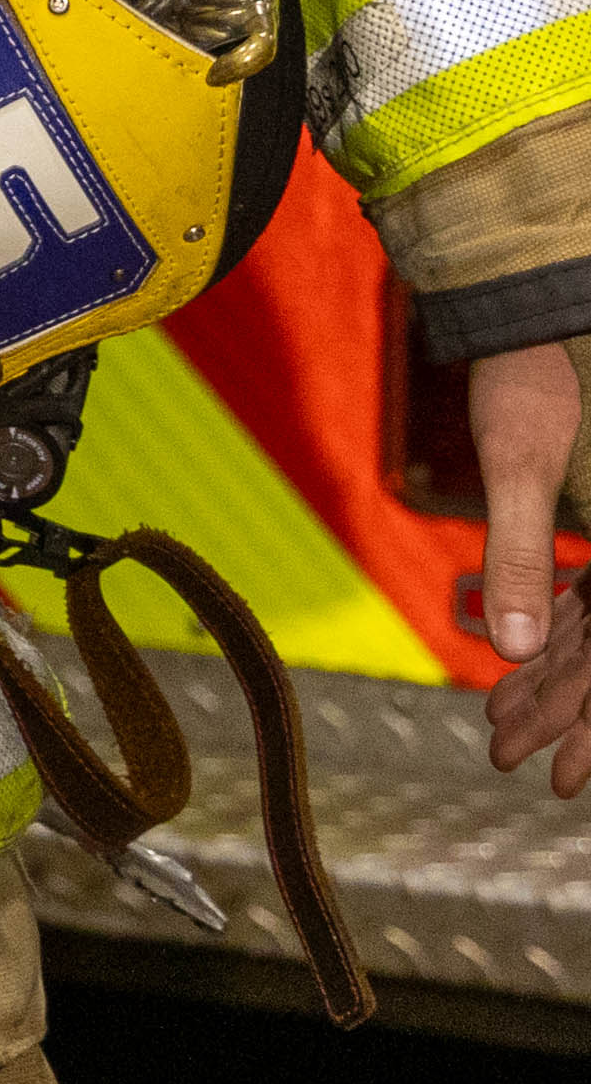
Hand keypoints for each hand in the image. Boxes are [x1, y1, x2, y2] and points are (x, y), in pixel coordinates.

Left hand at [474, 339, 590, 797]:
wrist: (536, 301)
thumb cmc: (533, 370)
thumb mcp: (521, 460)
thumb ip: (521, 552)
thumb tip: (519, 650)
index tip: (566, 782)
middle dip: (567, 717)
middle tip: (514, 765)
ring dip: (553, 682)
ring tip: (501, 731)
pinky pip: (589, 592)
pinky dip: (553, 628)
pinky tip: (521, 664)